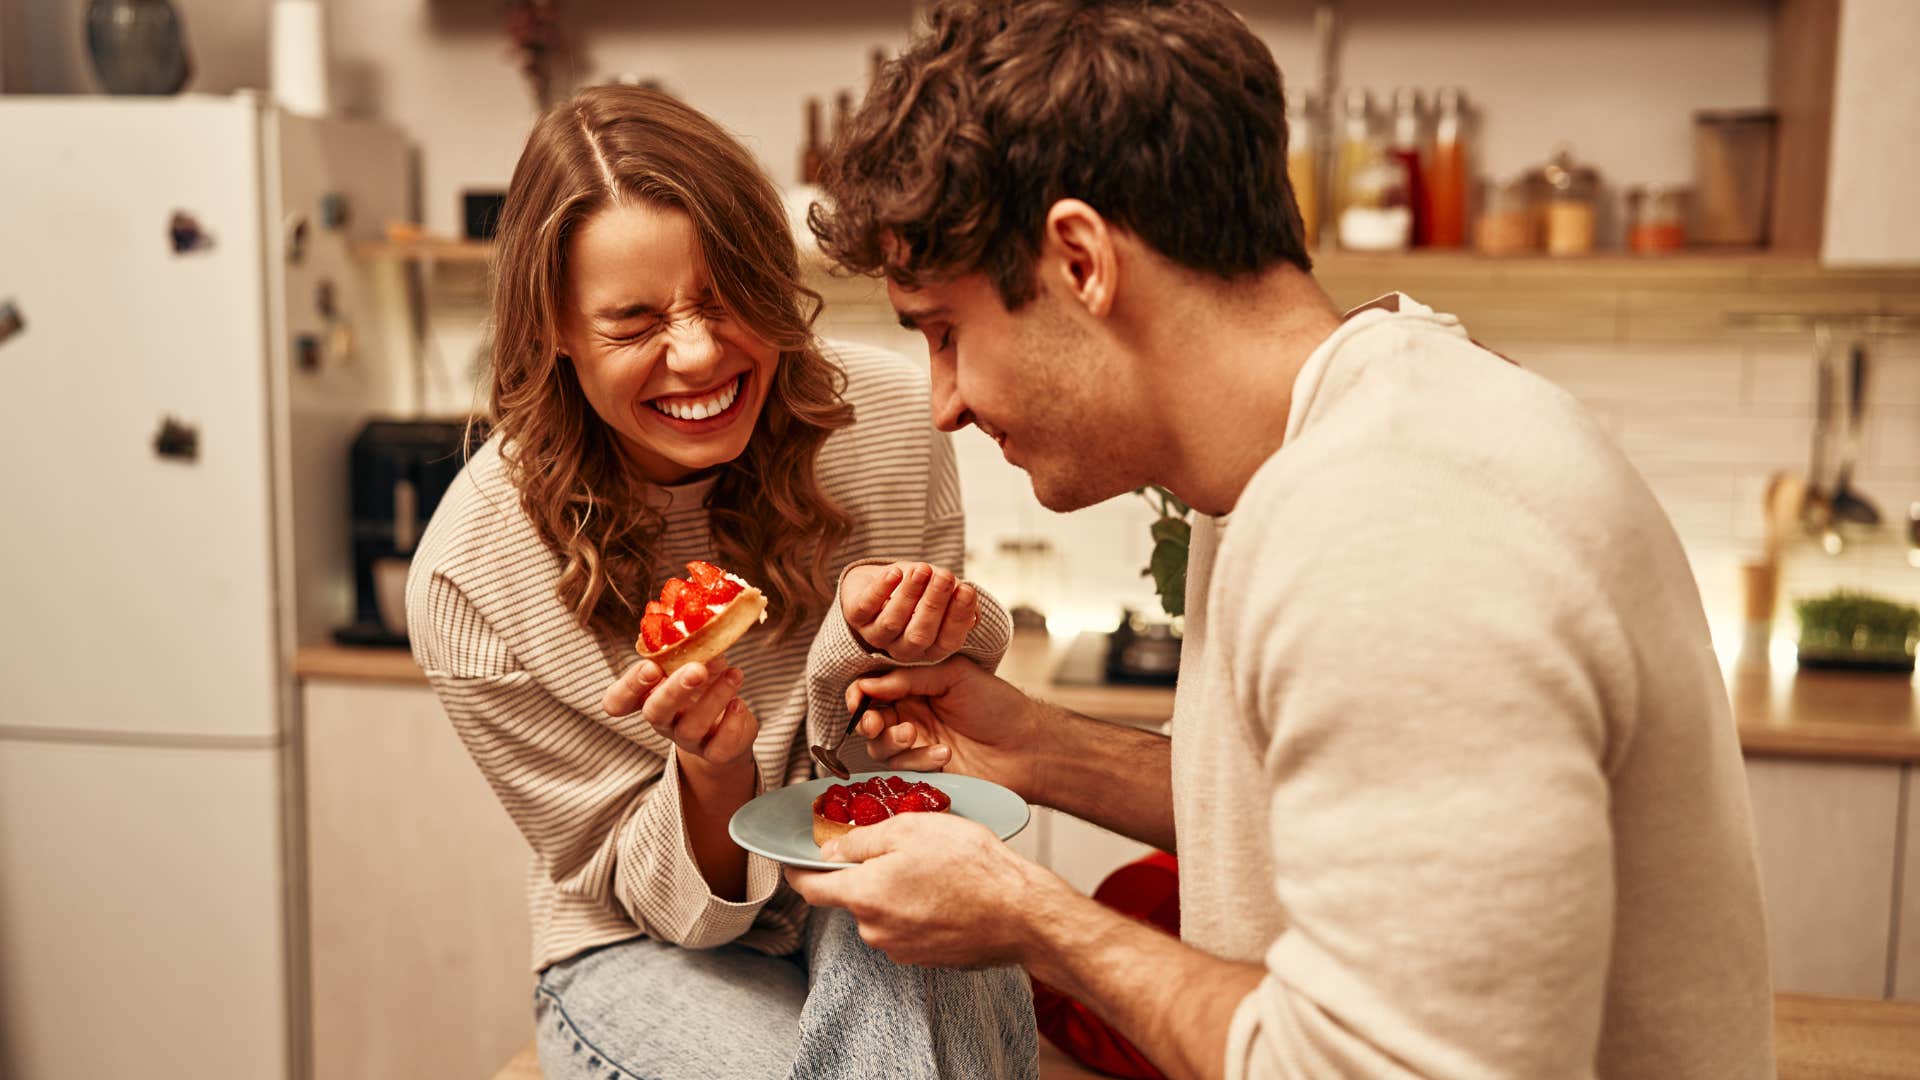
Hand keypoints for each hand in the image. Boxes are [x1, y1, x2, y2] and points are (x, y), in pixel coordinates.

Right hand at [602, 656, 756, 769]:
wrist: (729, 728)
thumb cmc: (704, 688)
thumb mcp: (696, 665)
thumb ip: (696, 651)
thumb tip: (706, 632)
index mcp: (648, 696)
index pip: (618, 700)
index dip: (629, 687)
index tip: (650, 668)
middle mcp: (663, 720)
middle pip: (654, 712)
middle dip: (674, 690)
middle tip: (697, 669)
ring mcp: (687, 740)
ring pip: (691, 726)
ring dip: (714, 697)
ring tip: (734, 674)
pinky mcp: (714, 754)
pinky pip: (719, 746)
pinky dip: (731, 723)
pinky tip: (740, 704)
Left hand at [786, 812, 1071, 967]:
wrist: (1021, 914)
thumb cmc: (973, 866)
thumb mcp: (912, 829)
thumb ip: (862, 840)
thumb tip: (831, 851)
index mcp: (865, 895)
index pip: (810, 888)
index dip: (797, 871)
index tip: (792, 860)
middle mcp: (875, 930)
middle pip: (852, 898)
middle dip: (866, 873)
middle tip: (902, 848)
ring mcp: (901, 950)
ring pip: (881, 912)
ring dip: (895, 891)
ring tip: (935, 869)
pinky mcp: (925, 959)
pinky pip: (907, 928)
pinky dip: (917, 909)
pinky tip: (947, 892)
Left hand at [842, 562, 978, 662]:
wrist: (883, 578)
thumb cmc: (920, 588)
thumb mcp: (944, 592)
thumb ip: (959, 601)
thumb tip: (974, 613)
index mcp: (930, 648)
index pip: (948, 641)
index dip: (958, 617)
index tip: (967, 590)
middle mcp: (903, 648)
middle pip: (919, 635)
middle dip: (934, 604)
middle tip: (944, 577)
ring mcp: (876, 634)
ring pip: (893, 622)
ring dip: (909, 594)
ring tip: (922, 569)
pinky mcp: (855, 616)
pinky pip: (866, 607)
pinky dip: (881, 589)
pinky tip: (895, 573)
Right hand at [846, 657, 1042, 799]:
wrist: (1027, 746)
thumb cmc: (998, 705)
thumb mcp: (953, 675)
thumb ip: (908, 678)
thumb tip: (867, 684)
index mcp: (916, 687)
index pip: (874, 689)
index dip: (860, 694)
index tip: (858, 700)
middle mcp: (912, 715)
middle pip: (870, 721)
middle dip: (868, 723)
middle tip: (876, 724)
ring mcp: (917, 746)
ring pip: (880, 748)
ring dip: (892, 742)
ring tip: (915, 735)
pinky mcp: (925, 772)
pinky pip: (903, 770)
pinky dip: (918, 761)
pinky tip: (944, 753)